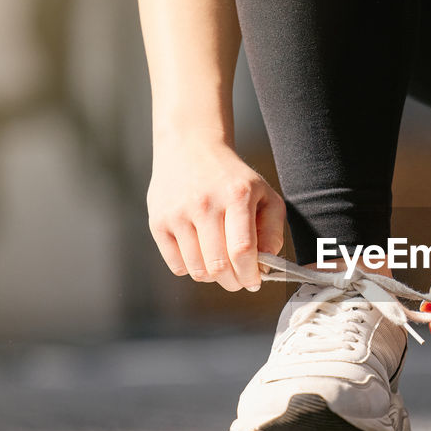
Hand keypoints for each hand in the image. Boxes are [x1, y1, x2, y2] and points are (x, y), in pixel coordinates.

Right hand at [147, 134, 285, 291]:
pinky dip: (192, 269)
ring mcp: (178, 214)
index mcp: (236, 196)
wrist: (190, 148)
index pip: (242, 250)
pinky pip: (177, 266)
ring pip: (198, 270)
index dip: (250, 274)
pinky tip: (201, 254)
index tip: (254, 282)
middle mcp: (205, 204)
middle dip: (233, 282)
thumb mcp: (263, 194)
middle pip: (219, 265)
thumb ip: (273, 230)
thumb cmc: (232, 177)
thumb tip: (266, 264)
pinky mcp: (158, 222)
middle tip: (239, 280)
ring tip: (220, 265)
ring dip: (213, 277)